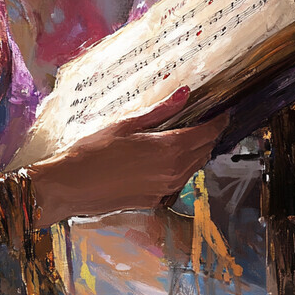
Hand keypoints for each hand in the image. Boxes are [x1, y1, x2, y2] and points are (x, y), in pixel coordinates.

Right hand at [30, 87, 227, 225]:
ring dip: (196, 152)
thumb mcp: (124, 124)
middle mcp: (174, 172)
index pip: (206, 133)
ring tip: (187, 135)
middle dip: (209, 135)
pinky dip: (180, 167)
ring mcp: (166, 190)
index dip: (218, 121)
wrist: (72, 187)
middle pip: (204, 151)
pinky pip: (178, 181)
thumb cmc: (93, 151)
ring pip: (193, 168)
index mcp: (169, 149)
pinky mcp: (156, 201)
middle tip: (205, 120)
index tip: (222, 111)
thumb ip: (158, 111)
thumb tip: (184, 93)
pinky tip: (165, 158)